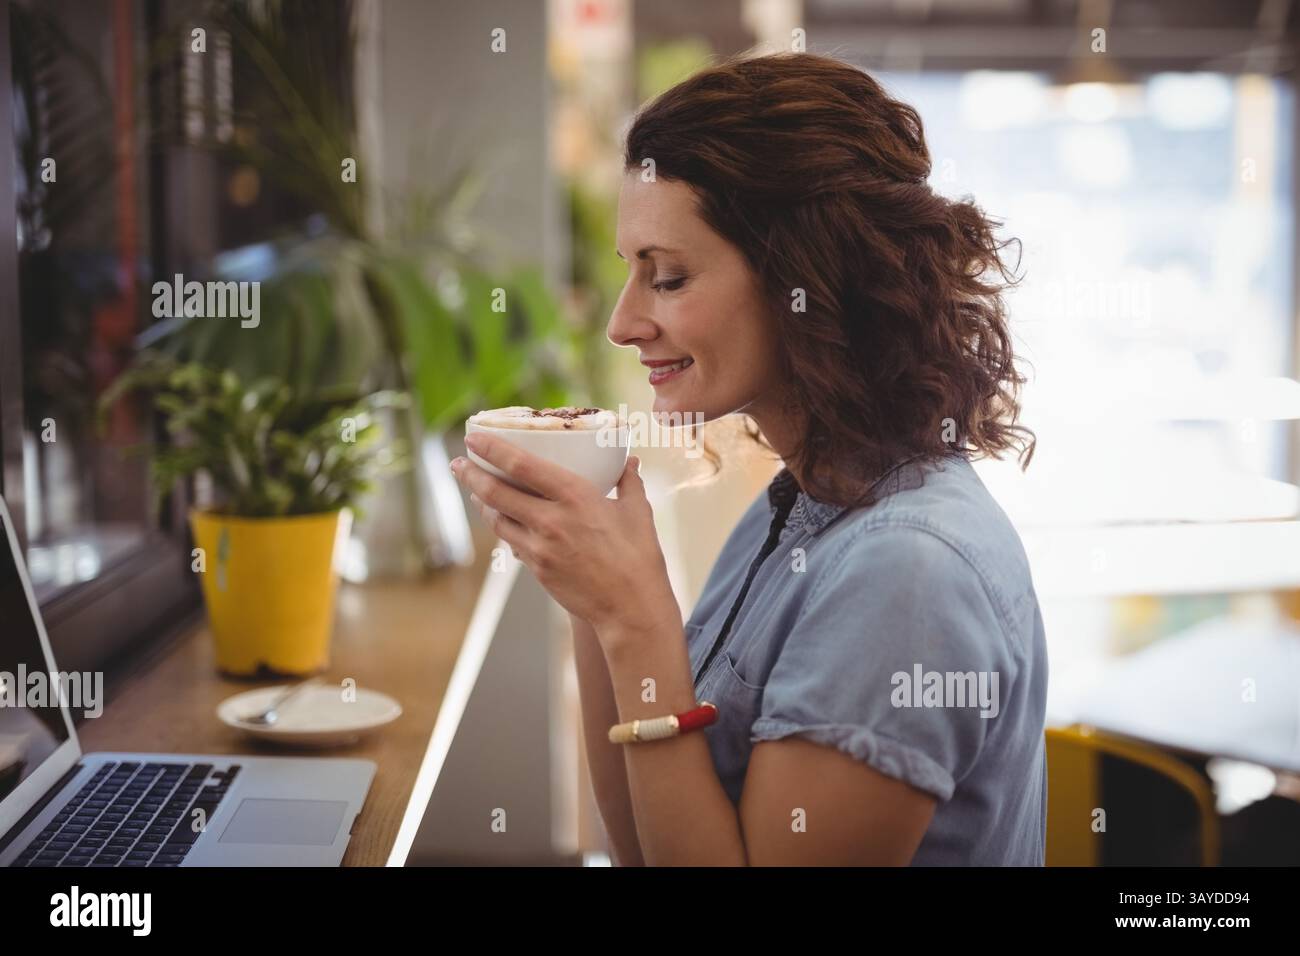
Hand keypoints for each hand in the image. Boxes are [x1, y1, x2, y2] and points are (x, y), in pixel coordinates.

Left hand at [450, 432, 679, 638]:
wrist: (631, 608)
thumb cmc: (639, 558)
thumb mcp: (638, 512)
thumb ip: (629, 482)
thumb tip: (630, 461)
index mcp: (576, 497)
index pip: (522, 466)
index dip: (493, 450)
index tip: (475, 438)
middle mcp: (551, 520)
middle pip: (496, 493)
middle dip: (471, 475)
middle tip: (457, 463)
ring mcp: (540, 547)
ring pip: (498, 520)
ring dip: (481, 503)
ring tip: (474, 490)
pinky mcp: (537, 569)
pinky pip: (512, 543)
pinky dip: (503, 528)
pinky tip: (501, 521)